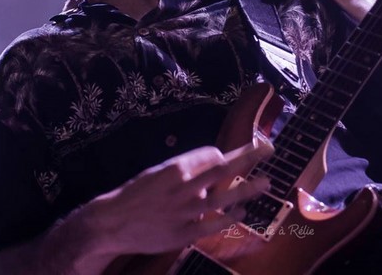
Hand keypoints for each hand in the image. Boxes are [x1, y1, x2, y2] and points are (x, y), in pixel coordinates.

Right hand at [86, 141, 272, 256]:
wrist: (111, 223)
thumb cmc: (135, 194)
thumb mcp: (157, 173)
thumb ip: (185, 172)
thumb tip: (210, 172)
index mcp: (175, 168)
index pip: (212, 155)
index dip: (226, 155)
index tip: (238, 154)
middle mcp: (183, 187)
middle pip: (223, 168)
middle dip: (249, 156)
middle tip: (269, 148)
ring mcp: (185, 212)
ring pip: (223, 197)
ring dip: (247, 188)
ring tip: (266, 181)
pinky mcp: (183, 234)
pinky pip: (213, 225)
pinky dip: (230, 218)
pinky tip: (242, 212)